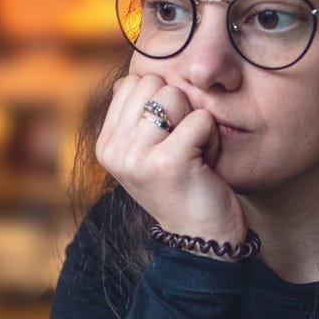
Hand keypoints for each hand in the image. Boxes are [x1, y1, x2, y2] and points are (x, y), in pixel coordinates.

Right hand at [95, 74, 245, 246]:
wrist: (200, 240)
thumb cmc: (182, 188)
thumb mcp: (147, 152)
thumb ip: (135, 116)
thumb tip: (128, 78)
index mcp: (106, 144)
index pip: (132, 83)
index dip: (161, 102)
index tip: (167, 138)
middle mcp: (114, 150)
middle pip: (153, 84)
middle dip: (179, 108)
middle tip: (184, 146)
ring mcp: (138, 156)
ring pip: (175, 96)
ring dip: (196, 122)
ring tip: (194, 154)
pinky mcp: (169, 162)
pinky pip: (200, 118)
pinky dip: (212, 138)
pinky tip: (206, 164)